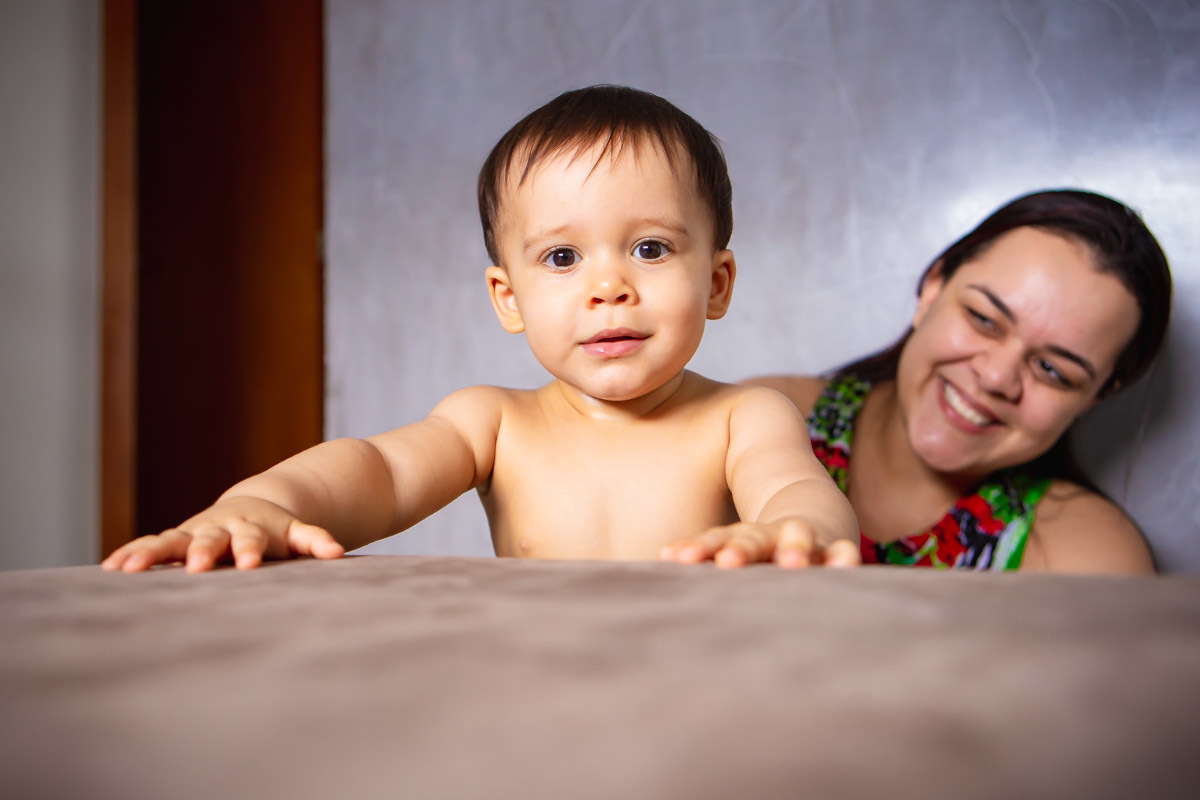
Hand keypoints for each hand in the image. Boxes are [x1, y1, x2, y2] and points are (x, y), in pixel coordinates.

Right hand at [100, 496, 344, 572]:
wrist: (253, 508)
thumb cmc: (277, 531)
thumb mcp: (297, 534)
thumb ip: (315, 541)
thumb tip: (337, 552)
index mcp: (252, 529)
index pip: (252, 541)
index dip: (250, 550)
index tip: (250, 563)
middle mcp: (220, 529)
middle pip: (210, 539)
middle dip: (202, 551)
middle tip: (196, 566)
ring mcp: (195, 533)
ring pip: (172, 541)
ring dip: (152, 554)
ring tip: (128, 570)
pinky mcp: (176, 539)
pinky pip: (151, 546)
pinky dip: (132, 554)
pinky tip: (110, 568)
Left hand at [659, 517, 859, 568]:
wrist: (810, 521)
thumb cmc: (758, 555)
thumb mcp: (729, 555)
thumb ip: (698, 561)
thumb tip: (656, 564)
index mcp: (740, 539)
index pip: (716, 541)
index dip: (699, 548)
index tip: (678, 558)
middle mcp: (770, 537)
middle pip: (753, 539)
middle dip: (741, 550)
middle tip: (727, 563)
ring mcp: (804, 541)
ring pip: (797, 538)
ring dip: (793, 548)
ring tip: (790, 562)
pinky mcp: (835, 550)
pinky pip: (840, 553)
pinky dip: (842, 558)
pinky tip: (844, 564)